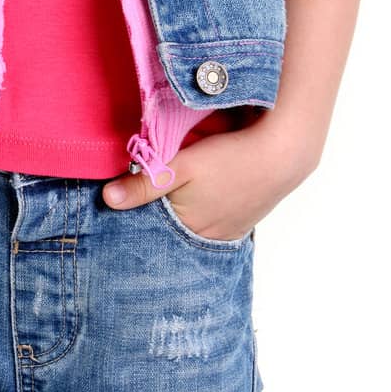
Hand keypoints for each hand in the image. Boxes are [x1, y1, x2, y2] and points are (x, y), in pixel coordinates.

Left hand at [102, 113, 315, 239]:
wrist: (283, 153)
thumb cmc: (231, 159)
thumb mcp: (183, 166)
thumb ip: (146, 183)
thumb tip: (107, 198)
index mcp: (189, 228)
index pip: (151, 226)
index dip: (138, 209)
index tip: (124, 196)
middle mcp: (207, 238)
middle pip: (172, 226)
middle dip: (159, 210)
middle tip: (146, 188)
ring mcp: (227, 231)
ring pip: (192, 221)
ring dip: (182, 207)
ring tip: (177, 187)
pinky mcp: (241, 220)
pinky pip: (213, 218)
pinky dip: (203, 206)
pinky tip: (203, 190)